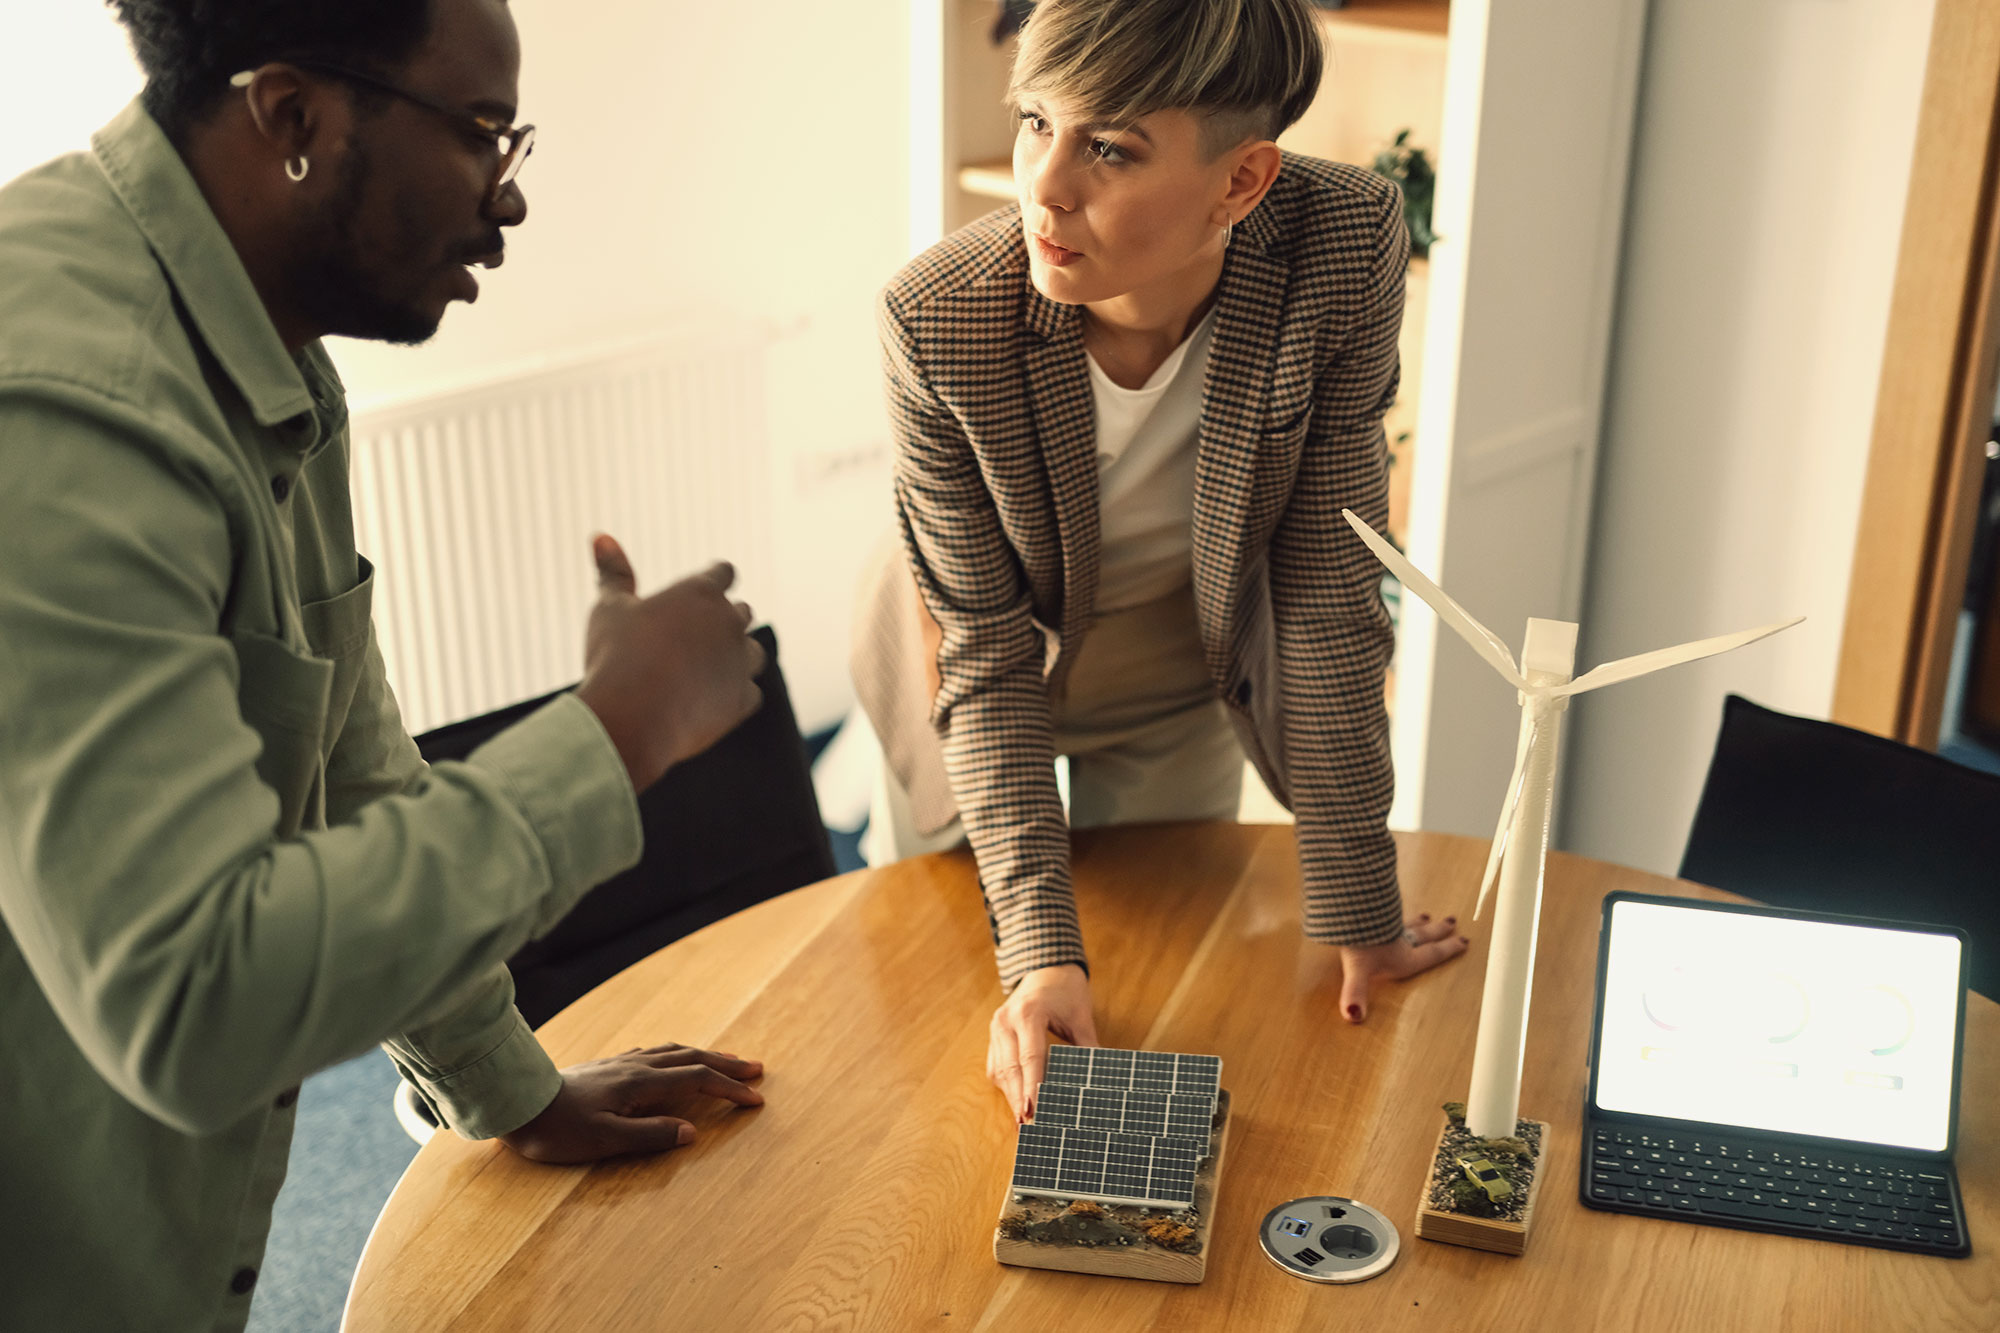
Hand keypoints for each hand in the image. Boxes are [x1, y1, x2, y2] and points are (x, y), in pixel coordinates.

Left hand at [499, 1044, 764, 1163]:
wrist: (517, 1103)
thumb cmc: (558, 1129)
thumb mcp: (604, 1140)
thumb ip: (650, 1135)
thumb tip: (693, 1132)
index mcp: (640, 1083)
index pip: (697, 1081)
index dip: (729, 1089)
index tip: (756, 1099)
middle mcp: (635, 1066)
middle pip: (692, 1058)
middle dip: (727, 1065)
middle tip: (757, 1070)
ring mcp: (621, 1062)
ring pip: (674, 1051)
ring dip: (705, 1055)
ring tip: (726, 1060)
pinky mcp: (607, 1065)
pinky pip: (654, 1051)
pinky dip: (677, 1053)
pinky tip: (673, 1058)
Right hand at [575, 535, 765, 790]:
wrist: (631, 717)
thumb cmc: (617, 657)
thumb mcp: (609, 609)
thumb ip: (612, 573)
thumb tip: (601, 536)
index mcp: (700, 592)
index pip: (724, 572)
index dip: (716, 578)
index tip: (709, 584)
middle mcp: (729, 623)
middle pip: (742, 611)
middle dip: (725, 619)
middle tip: (701, 631)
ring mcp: (740, 662)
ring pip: (754, 653)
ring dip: (737, 656)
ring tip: (710, 666)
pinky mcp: (742, 701)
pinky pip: (751, 693)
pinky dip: (736, 694)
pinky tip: (714, 700)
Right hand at [989, 963, 1097, 1122]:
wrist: (1046, 968)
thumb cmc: (1065, 990)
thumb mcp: (1081, 1017)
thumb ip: (1088, 1048)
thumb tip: (1098, 1080)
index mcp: (1028, 1012)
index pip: (1029, 1056)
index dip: (1031, 1086)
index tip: (1034, 1110)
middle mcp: (1006, 1021)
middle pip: (1009, 1068)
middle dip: (1018, 1099)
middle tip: (1027, 1125)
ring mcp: (996, 1028)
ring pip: (999, 1070)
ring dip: (1010, 1097)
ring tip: (1022, 1122)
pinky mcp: (994, 1036)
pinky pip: (996, 1066)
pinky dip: (1005, 1086)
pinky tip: (1016, 1103)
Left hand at [1337, 912, 1467, 1023]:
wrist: (1350, 908)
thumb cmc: (1357, 941)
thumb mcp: (1358, 971)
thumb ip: (1356, 993)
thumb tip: (1353, 1014)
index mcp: (1402, 956)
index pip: (1430, 954)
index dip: (1448, 950)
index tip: (1463, 942)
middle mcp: (1398, 938)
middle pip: (1423, 934)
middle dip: (1438, 931)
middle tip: (1452, 922)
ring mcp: (1387, 921)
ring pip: (1406, 921)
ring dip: (1417, 920)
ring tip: (1426, 916)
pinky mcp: (1375, 907)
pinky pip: (1389, 907)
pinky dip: (1394, 907)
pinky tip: (1391, 903)